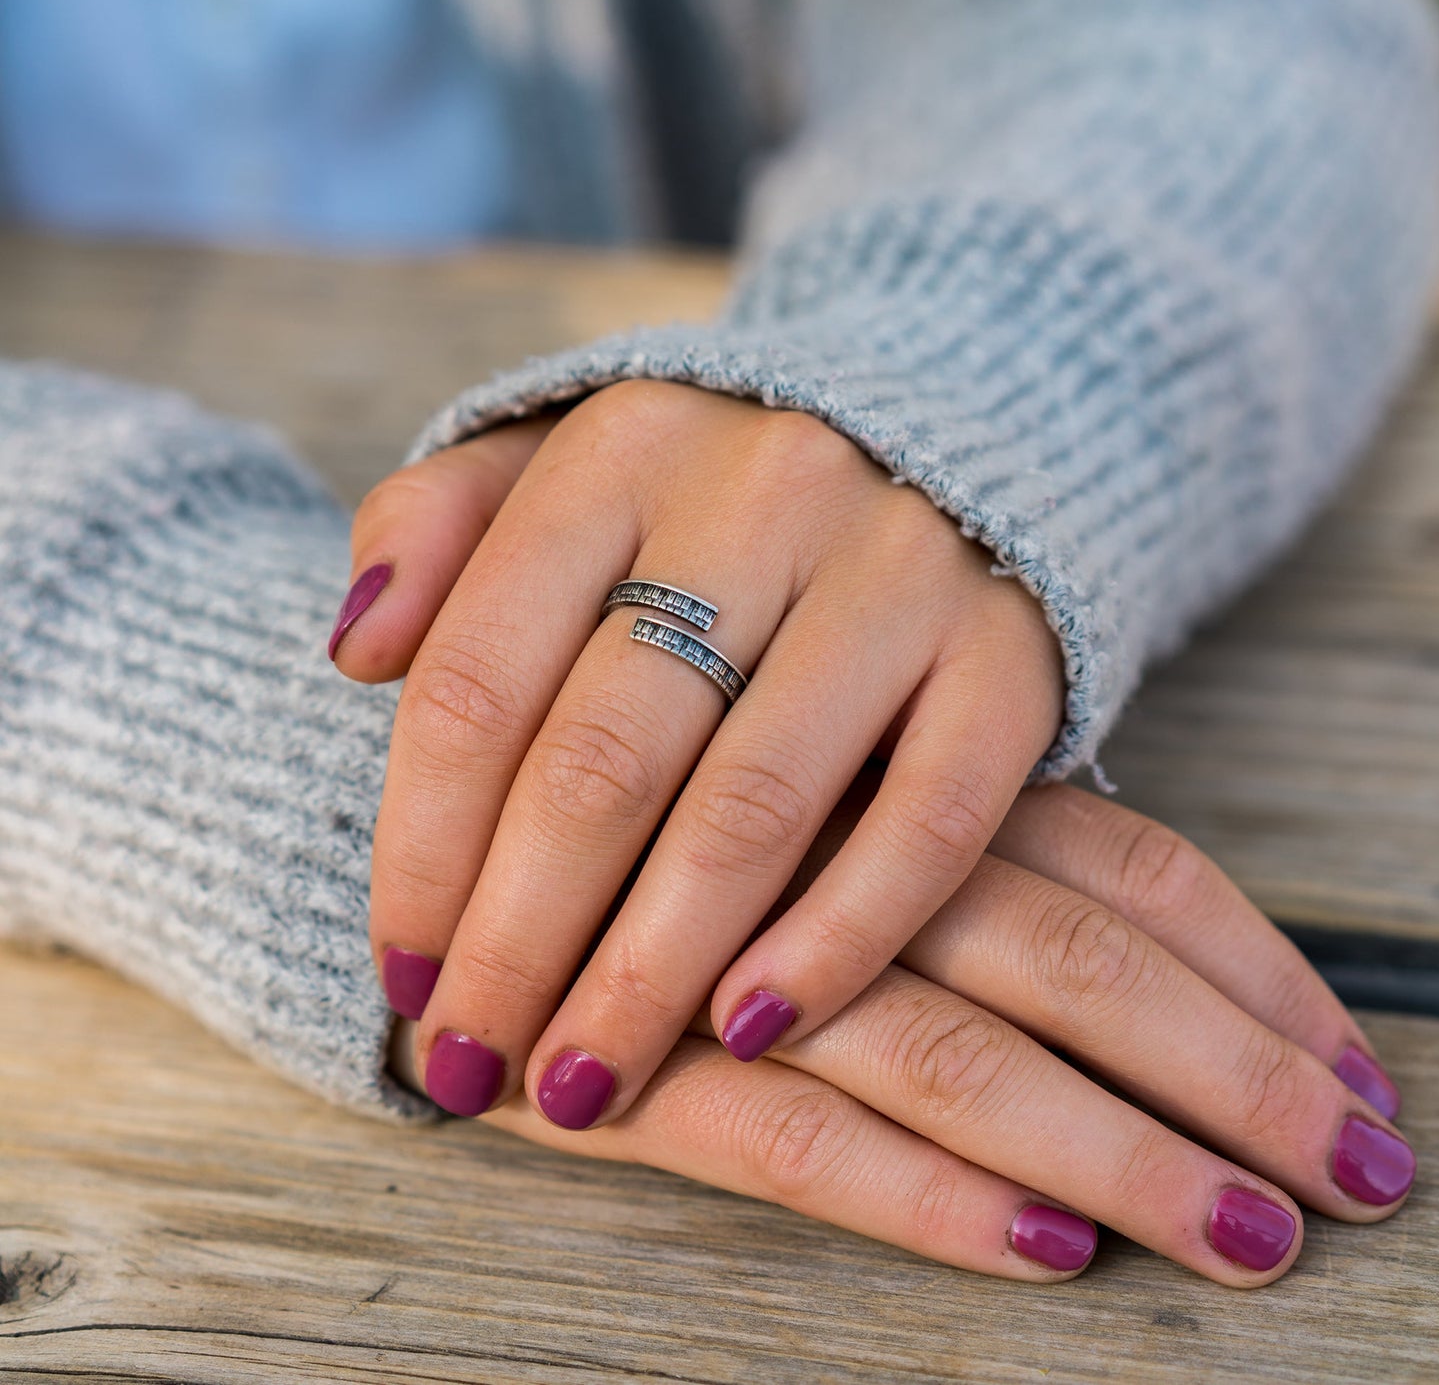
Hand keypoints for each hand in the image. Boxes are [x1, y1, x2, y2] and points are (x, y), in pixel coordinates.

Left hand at [334, 379, 1062, 1125]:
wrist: (938, 432)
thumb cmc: (710, 494)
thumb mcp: (562, 466)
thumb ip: (439, 531)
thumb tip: (354, 653)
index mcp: (620, 454)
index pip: (480, 682)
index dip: (422, 853)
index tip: (403, 978)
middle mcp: (760, 497)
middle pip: (604, 762)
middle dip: (519, 942)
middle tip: (473, 1067)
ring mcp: (896, 574)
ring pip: (751, 809)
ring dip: (651, 974)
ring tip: (584, 1082)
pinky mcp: (1008, 654)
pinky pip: (925, 825)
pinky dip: (835, 940)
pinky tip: (752, 1030)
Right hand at [388, 775, 1412, 1287]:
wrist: (413, 830)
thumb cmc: (609, 772)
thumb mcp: (796, 767)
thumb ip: (934, 795)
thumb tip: (1057, 884)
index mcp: (893, 778)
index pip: (1124, 864)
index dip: (1246, 967)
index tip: (1348, 1062)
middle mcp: (839, 858)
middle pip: (1076, 959)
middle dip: (1224, 1074)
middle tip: (1359, 1178)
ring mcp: (738, 964)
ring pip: (960, 1056)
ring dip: (1112, 1154)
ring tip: (1250, 1240)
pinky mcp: (638, 1063)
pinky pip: (799, 1139)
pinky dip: (918, 1197)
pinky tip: (1038, 1256)